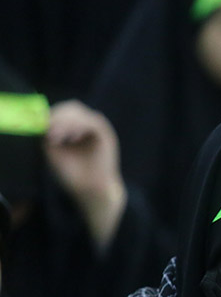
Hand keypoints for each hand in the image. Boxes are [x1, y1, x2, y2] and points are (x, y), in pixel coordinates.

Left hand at [43, 100, 126, 249]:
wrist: (89, 189)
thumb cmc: (73, 172)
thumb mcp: (53, 149)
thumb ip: (48, 133)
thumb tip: (43, 118)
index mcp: (76, 127)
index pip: (62, 111)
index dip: (50, 115)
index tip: (40, 128)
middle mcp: (87, 125)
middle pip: (70, 107)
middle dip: (56, 116)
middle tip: (48, 133)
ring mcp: (97, 128)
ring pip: (78, 111)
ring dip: (64, 121)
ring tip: (56, 138)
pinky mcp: (105, 133)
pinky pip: (90, 120)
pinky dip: (77, 126)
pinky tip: (70, 139)